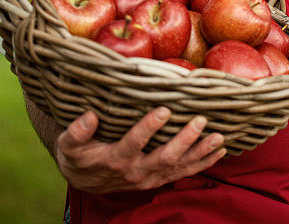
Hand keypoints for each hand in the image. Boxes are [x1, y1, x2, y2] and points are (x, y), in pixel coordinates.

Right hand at [56, 108, 225, 193]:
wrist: (86, 179)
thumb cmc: (79, 155)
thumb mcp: (68, 144)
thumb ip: (76, 132)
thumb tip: (89, 116)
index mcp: (114, 159)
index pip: (133, 144)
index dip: (148, 128)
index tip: (164, 109)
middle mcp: (135, 171)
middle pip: (163, 158)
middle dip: (184, 140)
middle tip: (200, 121)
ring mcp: (150, 177)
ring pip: (178, 167)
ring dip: (200, 152)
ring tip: (219, 136)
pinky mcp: (159, 178)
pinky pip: (184, 172)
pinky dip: (203, 162)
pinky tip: (220, 150)